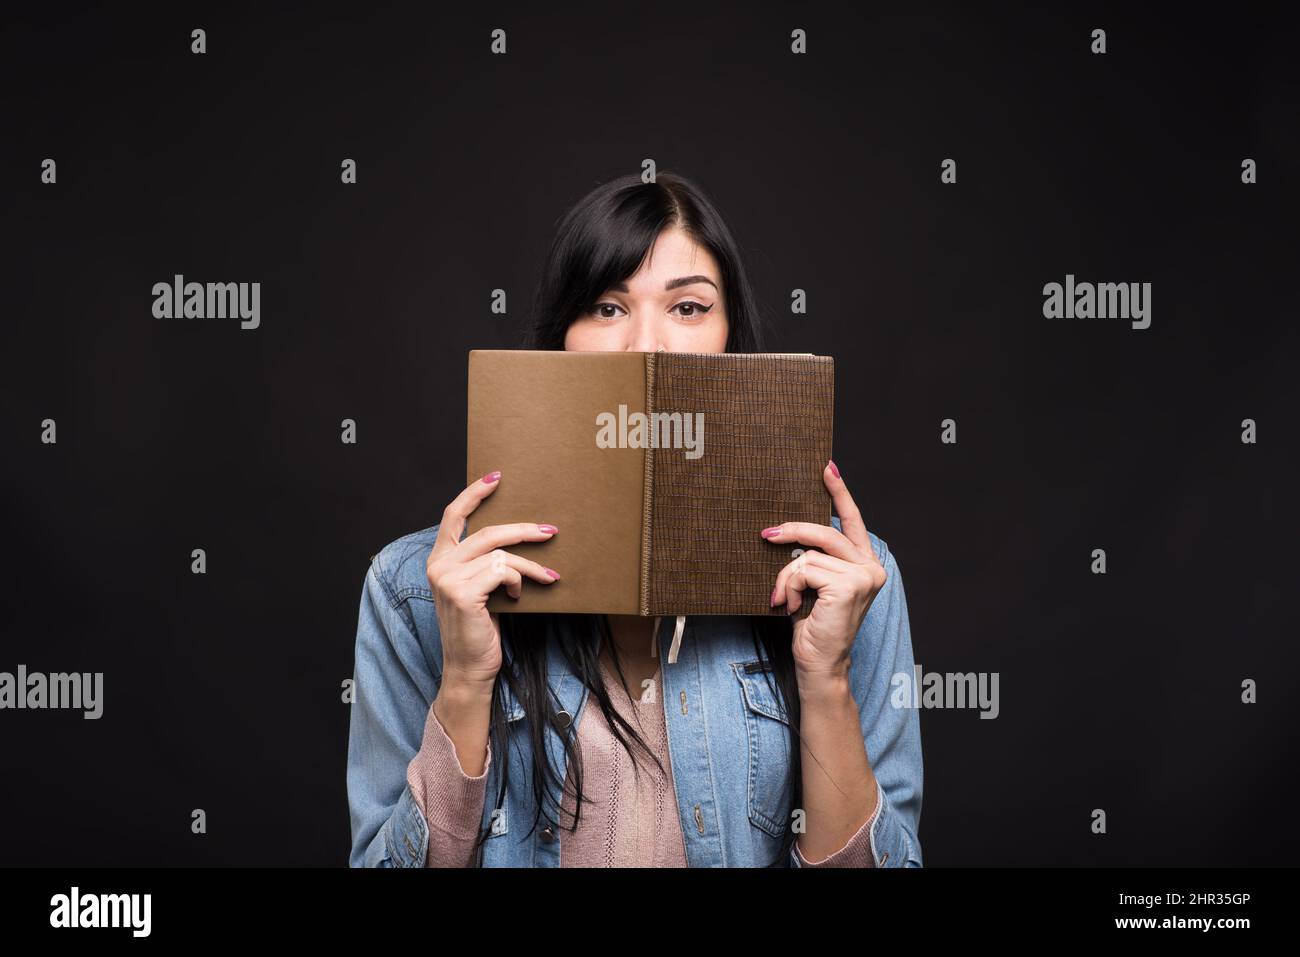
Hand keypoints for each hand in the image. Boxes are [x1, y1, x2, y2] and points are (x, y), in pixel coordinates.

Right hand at [426, 470, 561, 689]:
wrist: (469, 667)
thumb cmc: (478, 629)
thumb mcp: (478, 589)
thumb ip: (484, 564)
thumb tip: (518, 538)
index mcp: (439, 560)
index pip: (453, 515)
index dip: (475, 493)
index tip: (497, 477)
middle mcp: (439, 565)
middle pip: (488, 531)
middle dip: (524, 529)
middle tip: (551, 530)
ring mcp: (448, 579)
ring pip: (502, 554)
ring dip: (530, 566)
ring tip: (546, 577)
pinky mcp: (464, 593)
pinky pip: (504, 571)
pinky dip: (520, 582)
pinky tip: (519, 598)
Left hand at [761, 460, 886, 681]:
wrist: (819, 664)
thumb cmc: (813, 626)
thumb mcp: (813, 585)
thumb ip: (812, 559)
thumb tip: (788, 532)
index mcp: (864, 564)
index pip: (852, 521)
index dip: (839, 492)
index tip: (827, 467)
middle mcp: (871, 567)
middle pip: (825, 531)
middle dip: (793, 530)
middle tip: (768, 534)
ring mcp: (863, 577)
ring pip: (807, 555)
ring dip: (785, 577)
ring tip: (783, 599)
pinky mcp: (848, 586)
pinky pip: (803, 570)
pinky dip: (788, 587)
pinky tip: (791, 607)